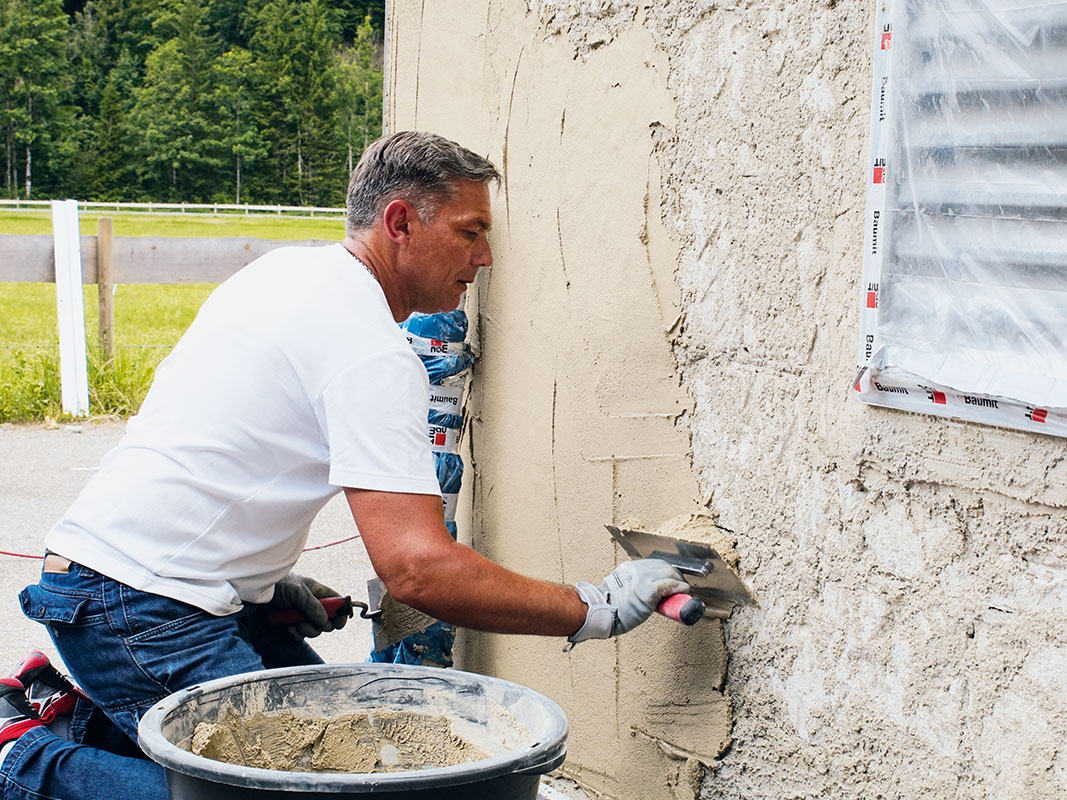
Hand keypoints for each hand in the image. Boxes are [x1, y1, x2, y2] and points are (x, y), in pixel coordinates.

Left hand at [268, 573, 348, 639]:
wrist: (257, 592)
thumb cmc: (279, 584)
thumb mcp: (298, 591)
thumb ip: (313, 606)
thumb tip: (324, 621)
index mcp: (318, 591)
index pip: (337, 602)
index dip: (341, 613)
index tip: (339, 623)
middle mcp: (312, 603)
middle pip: (327, 619)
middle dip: (321, 625)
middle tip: (312, 624)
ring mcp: (302, 614)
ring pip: (314, 629)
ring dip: (307, 630)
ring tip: (296, 625)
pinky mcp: (292, 623)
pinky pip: (301, 634)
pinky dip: (296, 634)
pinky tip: (288, 628)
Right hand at [567, 559, 687, 645]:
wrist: (602, 612)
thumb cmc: (610, 607)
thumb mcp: (621, 589)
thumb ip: (632, 586)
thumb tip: (644, 595)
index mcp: (630, 568)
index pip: (654, 564)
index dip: (666, 571)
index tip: (672, 579)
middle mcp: (637, 569)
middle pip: (664, 566)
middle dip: (675, 574)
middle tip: (680, 586)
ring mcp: (643, 578)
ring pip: (669, 572)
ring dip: (679, 581)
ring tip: (683, 590)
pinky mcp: (649, 589)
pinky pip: (670, 585)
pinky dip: (679, 587)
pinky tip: (684, 591)